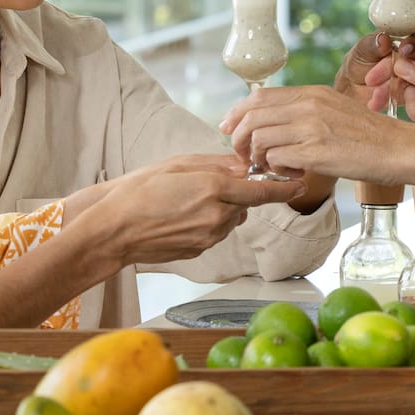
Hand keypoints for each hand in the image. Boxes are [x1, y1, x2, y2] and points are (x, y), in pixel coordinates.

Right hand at [87, 155, 299, 266]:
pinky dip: (209, 221)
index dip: (283, 187)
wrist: (114, 231)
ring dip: (222, 207)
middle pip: (245, 203)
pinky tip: (182, 215)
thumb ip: (215, 165)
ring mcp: (209, 237)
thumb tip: (242, 166)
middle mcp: (217, 216)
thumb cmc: (139, 192)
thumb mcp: (177, 165)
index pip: (261, 190)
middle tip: (208, 183)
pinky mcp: (200, 250)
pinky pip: (217, 231)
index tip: (300, 182)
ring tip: (188, 200)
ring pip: (232, 217)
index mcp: (213, 190)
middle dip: (237, 192)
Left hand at [221, 85, 406, 182]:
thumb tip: (275, 118)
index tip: (229, 128)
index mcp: (310, 93)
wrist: (398, 148)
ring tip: (273, 167)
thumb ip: (305, 109)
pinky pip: (277, 159)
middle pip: (251, 117)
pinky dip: (276, 170)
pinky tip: (292, 174)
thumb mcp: (334, 107)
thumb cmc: (369, 134)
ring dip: (258, 158)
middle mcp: (308, 106)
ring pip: (260, 140)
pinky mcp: (316, 153)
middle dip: (239, 139)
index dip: (236, 113)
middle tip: (245, 156)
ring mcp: (311, 128)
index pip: (257, 96)